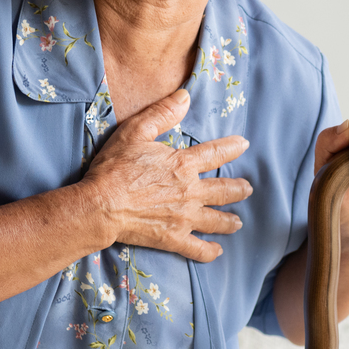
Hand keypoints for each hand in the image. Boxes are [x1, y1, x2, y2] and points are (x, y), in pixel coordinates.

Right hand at [78, 89, 252, 261]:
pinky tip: (216, 252)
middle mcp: (190, 192)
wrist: (101, 205)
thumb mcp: (136, 132)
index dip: (232, 148)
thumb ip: (162, 113)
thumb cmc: (115, 168)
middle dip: (238, 189)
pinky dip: (209, 251)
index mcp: (183, 165)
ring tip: (238, 222)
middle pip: (223, 190)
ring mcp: (184, 217)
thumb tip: (185, 96)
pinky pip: (197, 249)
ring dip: (230, 221)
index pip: (216, 154)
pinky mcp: (173, 238)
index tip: (244, 144)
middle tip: (248, 189)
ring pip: (216, 220)